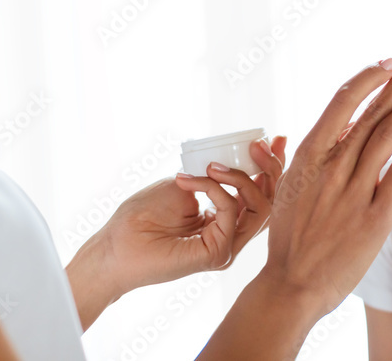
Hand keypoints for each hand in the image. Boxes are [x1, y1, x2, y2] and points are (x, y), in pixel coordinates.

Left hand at [67, 137, 285, 329]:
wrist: (116, 244)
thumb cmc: (142, 215)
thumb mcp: (187, 183)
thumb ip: (215, 175)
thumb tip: (240, 153)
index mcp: (227, 220)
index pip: (262, 194)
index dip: (273, 166)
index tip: (275, 138)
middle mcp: (232, 234)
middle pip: (270, 201)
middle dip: (270, 168)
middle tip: (256, 145)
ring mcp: (228, 246)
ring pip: (259, 207)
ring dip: (240, 177)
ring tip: (212, 166)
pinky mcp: (219, 254)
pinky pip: (231, 211)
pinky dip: (214, 189)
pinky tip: (191, 181)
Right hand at [197, 47, 391, 359]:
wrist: (292, 284)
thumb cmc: (292, 235)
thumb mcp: (291, 185)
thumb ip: (314, 155)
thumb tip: (335, 128)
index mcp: (309, 154)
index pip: (341, 102)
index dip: (368, 78)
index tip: (387, 63)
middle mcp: (332, 166)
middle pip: (372, 111)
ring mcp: (353, 189)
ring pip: (389, 135)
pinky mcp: (374, 215)